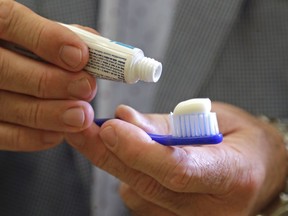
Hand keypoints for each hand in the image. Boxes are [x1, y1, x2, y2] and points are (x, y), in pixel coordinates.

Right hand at [0, 0, 96, 150]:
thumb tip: (90, 50)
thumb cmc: (26, 49)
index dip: (48, 40)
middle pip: (8, 71)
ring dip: (52, 115)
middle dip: (55, 82)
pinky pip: (5, 135)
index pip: (10, 23)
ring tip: (81, 116)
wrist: (4, 68)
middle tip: (87, 89)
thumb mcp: (38, 31)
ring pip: (11, 107)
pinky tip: (58, 132)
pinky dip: (35, 137)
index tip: (80, 56)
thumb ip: (61, 34)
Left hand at [66, 103, 287, 214]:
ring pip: (137, 192)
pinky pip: (139, 198)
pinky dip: (129, 173)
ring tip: (116, 135)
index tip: (109, 127)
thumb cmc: (241, 140)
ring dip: (118, 161)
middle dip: (108, 154)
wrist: (257, 170)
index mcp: (232, 175)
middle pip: (148, 183)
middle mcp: (211, 207)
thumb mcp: (215, 118)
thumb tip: (125, 119)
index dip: (139, 150)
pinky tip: (136, 156)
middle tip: (81, 128)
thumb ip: (168, 124)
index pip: (178, 168)